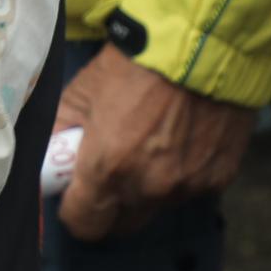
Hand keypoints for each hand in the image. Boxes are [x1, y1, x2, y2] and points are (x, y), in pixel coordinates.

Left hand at [51, 44, 257, 240]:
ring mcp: (189, 186)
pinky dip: (180, 175)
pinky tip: (181, 140)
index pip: (84, 224)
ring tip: (149, 144)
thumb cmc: (134, 64)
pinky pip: (190, 190)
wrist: (203, 44)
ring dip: (147, 189)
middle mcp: (150, 188)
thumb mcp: (82, 92)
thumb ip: (61, 133)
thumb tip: (50, 160)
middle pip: (121, 225)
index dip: (74, 210)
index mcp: (109, 168)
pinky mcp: (220, 178)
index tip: (74, 194)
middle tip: (107, 172)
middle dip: (109, 206)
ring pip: (157, 206)